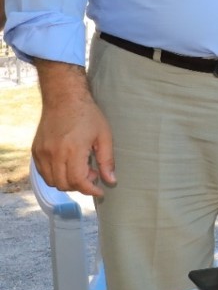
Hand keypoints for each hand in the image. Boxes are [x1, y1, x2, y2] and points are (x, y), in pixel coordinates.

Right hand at [30, 61, 115, 196]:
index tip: (100, 191)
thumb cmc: (88, 115)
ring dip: (67, 182)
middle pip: (64, 184)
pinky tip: (68, 165)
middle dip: (80, 186)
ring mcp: (42, 152)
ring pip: (52, 181)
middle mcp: (54, 153)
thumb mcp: (104, 136)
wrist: (64, 98)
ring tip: (81, 168)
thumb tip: (111, 180)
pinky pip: (43, 172)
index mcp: (73, 149)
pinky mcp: (35, 150)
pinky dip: (55, 175)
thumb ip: (107, 160)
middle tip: (93, 173)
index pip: (78, 181)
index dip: (90, 190)